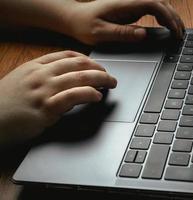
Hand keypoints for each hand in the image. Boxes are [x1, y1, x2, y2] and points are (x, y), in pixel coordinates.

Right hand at [0, 51, 116, 145]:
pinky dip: (89, 93)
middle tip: (110, 76)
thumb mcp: (21, 81)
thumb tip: (67, 76)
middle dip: (99, 69)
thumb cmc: (5, 104)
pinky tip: (97, 96)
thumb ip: (42, 76)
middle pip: (78, 65)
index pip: (67, 56)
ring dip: (101, 79)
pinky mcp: (46, 107)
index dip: (88, 60)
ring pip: (80, 78)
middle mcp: (41, 75)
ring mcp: (43, 90)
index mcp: (35, 66)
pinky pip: (74, 96)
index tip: (98, 65)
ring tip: (110, 83)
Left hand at [65, 0, 184, 44]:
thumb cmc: (84, 25)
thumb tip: (143, 34)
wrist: (74, 17)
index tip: (175, 32)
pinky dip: (163, 16)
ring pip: (159, 4)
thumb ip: (121, 33)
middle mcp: (131, 1)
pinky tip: (166, 26)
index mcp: (124, 4)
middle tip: (181, 34)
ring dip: (171, 15)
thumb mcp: (100, 33)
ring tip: (178, 31)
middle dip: (174, 17)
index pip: (154, 5)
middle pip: (161, 2)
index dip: (168, 17)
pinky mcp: (132, 8)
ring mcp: (132, 3)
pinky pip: (153, 8)